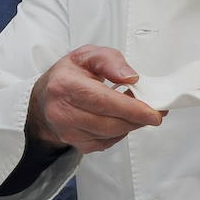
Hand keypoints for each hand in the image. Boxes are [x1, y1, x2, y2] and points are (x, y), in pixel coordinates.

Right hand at [27, 45, 163, 153]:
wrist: (45, 97)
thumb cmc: (69, 75)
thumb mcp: (88, 55)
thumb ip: (110, 61)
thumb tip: (130, 77)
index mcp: (65, 85)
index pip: (103, 101)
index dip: (131, 109)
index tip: (153, 112)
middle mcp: (62, 111)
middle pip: (109, 123)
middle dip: (137, 119)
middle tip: (154, 112)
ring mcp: (67, 131)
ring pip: (110, 135)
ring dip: (130, 125)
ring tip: (137, 111)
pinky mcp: (75, 144)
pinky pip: (106, 143)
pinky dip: (119, 132)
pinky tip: (120, 120)